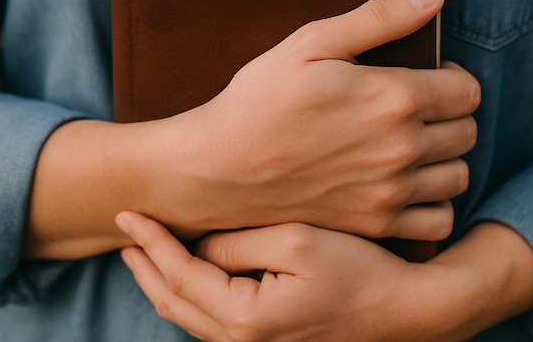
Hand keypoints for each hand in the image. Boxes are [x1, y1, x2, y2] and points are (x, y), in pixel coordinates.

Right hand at [23, 0, 478, 259]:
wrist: (217, 169)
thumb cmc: (259, 99)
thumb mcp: (312, 43)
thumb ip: (379, 18)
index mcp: (393, 98)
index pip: (467, 91)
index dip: (453, 78)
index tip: (427, 77)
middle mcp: (401, 149)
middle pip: (468, 131)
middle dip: (451, 115)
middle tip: (416, 108)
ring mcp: (389, 192)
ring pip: (459, 175)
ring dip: (446, 158)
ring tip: (413, 145)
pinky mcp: (375, 224)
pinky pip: (438, 220)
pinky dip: (433, 204)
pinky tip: (408, 185)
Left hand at [116, 212, 431, 341]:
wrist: (408, 311)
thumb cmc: (361, 271)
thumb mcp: (297, 242)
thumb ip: (240, 241)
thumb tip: (200, 242)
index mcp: (246, 320)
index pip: (179, 276)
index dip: (151, 241)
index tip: (128, 211)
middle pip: (175, 303)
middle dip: (145, 265)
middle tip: (125, 230)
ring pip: (191, 316)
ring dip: (164, 281)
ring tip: (146, 249)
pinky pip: (214, 321)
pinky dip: (192, 294)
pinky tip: (190, 270)